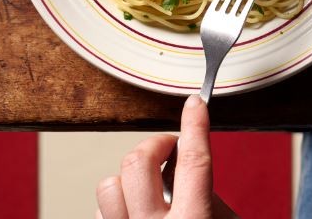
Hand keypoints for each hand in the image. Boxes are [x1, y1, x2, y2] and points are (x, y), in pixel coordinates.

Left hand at [96, 95, 235, 218]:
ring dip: (130, 179)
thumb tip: (189, 165)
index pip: (193, 161)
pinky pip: (101, 211)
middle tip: (171, 149)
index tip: (195, 103)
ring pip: (110, 186)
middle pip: (140, 163)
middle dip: (156, 144)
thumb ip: (210, 199)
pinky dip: (118, 203)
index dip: (195, 125)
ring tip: (148, 185)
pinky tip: (134, 208)